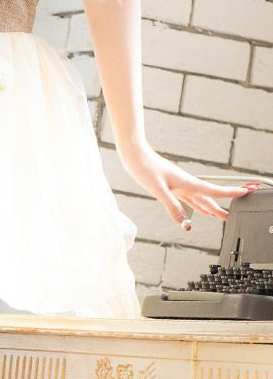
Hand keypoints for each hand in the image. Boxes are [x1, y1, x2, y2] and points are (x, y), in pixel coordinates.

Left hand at [119, 142, 259, 228]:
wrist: (133, 154)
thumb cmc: (144, 167)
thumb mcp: (158, 189)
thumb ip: (173, 207)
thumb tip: (186, 225)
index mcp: (186, 183)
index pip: (213, 191)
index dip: (230, 193)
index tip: (245, 193)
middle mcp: (185, 183)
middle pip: (209, 197)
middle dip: (223, 205)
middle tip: (236, 213)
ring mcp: (178, 184)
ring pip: (200, 198)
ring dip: (211, 206)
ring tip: (222, 215)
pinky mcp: (171, 185)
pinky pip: (189, 197)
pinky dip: (198, 204)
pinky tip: (200, 209)